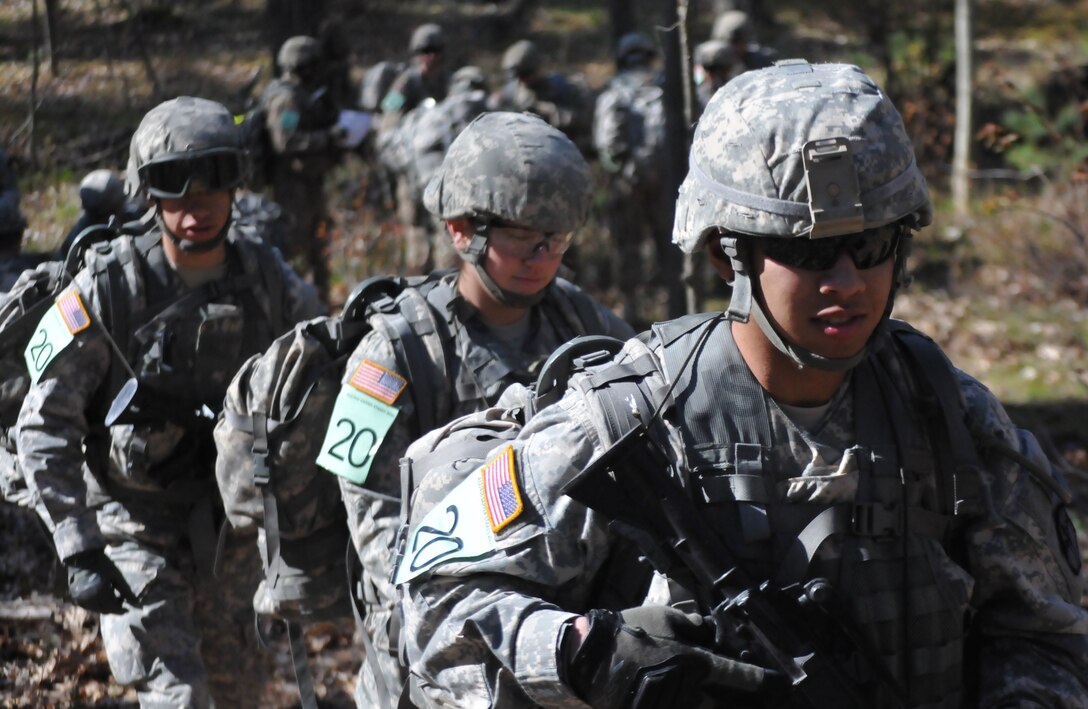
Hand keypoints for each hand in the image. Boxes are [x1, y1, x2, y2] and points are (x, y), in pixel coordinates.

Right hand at [66, 550, 133, 614]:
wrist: (81, 557)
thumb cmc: (102, 565)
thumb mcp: (117, 576)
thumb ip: (126, 592)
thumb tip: (136, 604)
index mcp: (100, 594)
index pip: (113, 608)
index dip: (121, 610)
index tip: (128, 609)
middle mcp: (89, 600)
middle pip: (104, 610)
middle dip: (114, 608)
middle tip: (121, 601)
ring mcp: (80, 600)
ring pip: (96, 609)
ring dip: (105, 607)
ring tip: (112, 597)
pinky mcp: (74, 598)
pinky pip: (88, 606)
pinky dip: (96, 604)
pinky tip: (101, 596)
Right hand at [563, 606, 779, 708]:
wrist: (591, 660)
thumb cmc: (630, 633)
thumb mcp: (665, 618)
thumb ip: (693, 625)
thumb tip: (709, 630)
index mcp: (696, 663)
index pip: (741, 677)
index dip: (765, 682)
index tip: (781, 685)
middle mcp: (690, 692)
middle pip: (731, 706)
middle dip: (752, 704)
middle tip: (770, 701)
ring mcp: (673, 708)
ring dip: (723, 707)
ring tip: (733, 702)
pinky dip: (697, 707)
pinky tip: (699, 702)